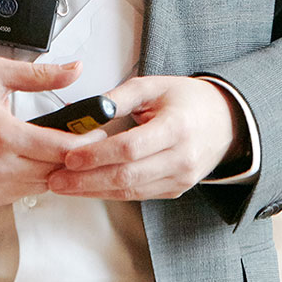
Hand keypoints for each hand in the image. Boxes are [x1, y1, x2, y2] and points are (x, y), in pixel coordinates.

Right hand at [0, 58, 103, 209]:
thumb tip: (74, 70)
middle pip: (54, 171)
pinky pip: (19, 194)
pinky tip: (26, 161)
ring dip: (51, 170)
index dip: (85, 144)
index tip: (97, 134)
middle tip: (80, 141)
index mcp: (1, 135)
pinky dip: (28, 180)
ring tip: (53, 149)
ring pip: (40, 186)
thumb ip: (39, 74)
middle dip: (72, 157)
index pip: (59, 149)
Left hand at [46, 76, 239, 200]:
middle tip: (56, 179)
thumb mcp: (154, 86)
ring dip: (94, 191)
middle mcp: (181, 158)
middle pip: (128, 176)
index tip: (70, 157)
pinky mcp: (175, 190)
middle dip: (87, 181)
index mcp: (177, 127)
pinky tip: (89, 187)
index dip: (98, 155)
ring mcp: (180, 178)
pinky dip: (111, 192)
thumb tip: (86, 109)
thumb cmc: (188, 100)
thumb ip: (120, 96)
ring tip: (64, 185)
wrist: (224, 121)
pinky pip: (138, 195)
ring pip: (131, 191)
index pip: (131, 147)